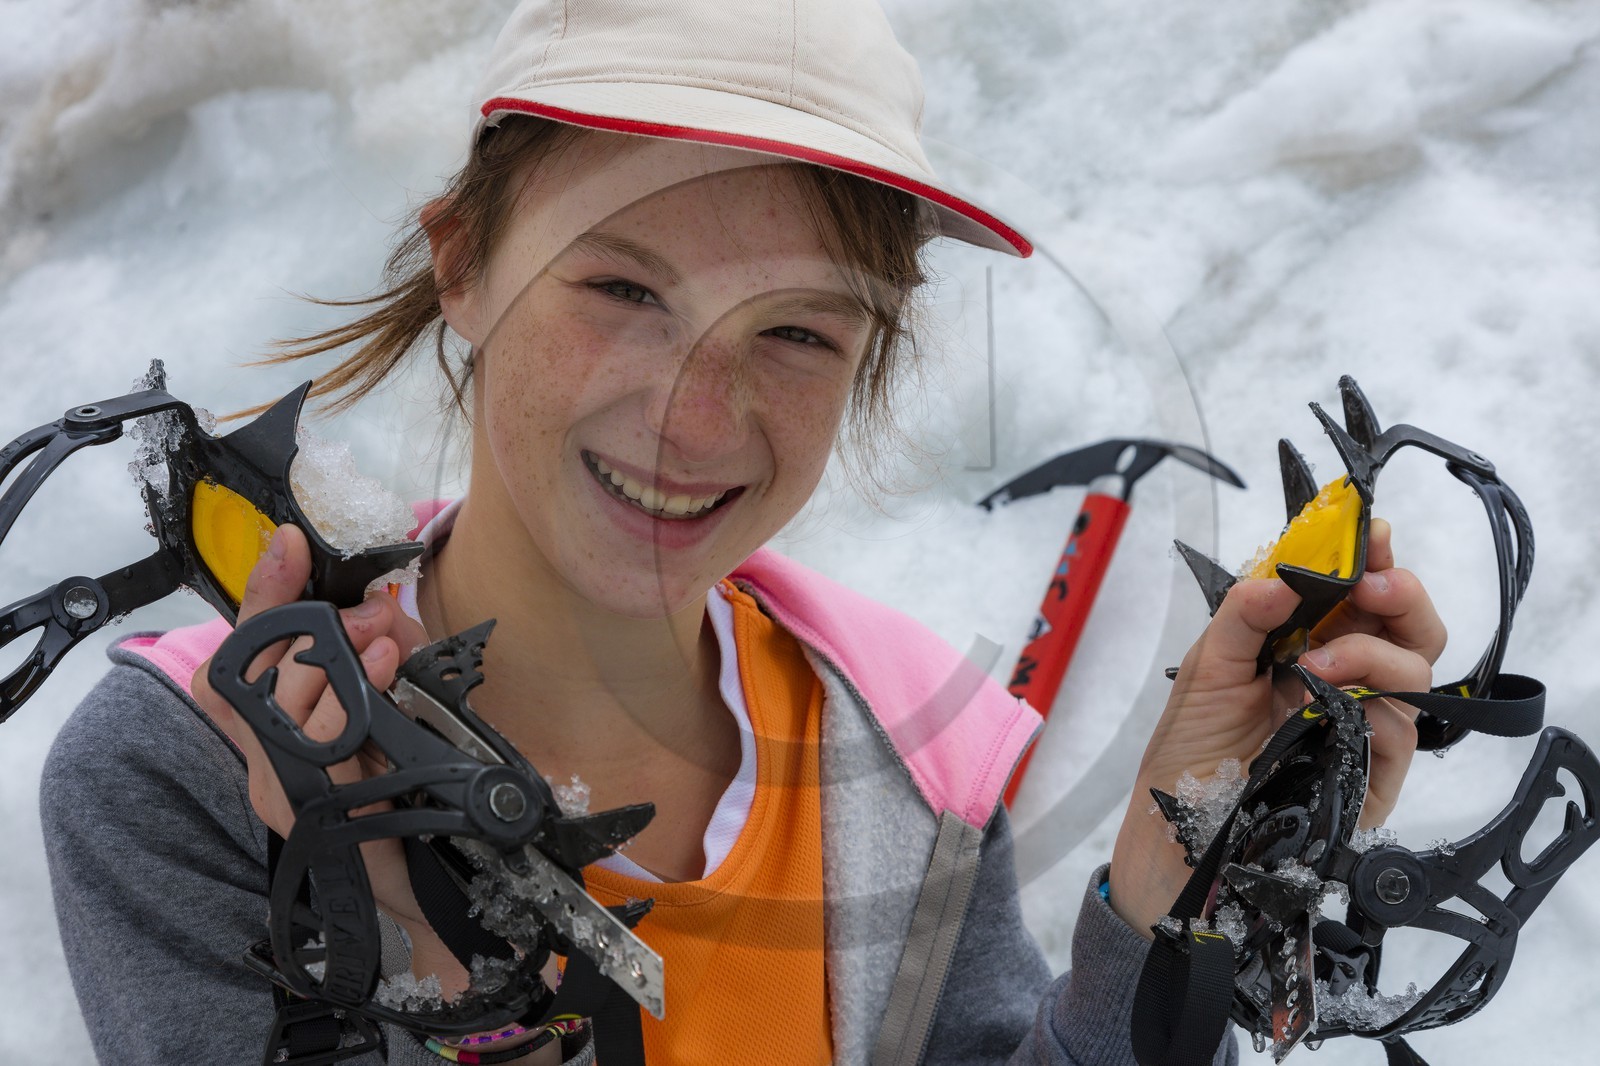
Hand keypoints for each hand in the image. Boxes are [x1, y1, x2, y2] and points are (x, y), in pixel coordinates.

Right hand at [191, 524, 469, 990]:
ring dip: (336, 661)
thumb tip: (380, 606)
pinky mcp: (305, 813)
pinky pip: (312, 746)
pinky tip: (379, 677)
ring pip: (280, 701)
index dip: (260, 595)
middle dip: (313, 628)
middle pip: (255, 668)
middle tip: (371, 615)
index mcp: (279, 726)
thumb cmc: (417, 792)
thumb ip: (387, 652)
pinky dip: (345, 704)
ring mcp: (278, 788)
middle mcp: (264, 757)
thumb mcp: (404, 704)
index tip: (285, 543)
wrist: (441, 876)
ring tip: (385, 645)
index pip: (246, 651)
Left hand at [1107, 519, 1446, 936]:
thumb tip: (1282, 577)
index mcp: (1309, 643)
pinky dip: (1375, 708)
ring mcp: (1363, 725)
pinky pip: (1404, 732)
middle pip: (1409, 626)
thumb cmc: (1192, 748)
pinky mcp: (1372, 775)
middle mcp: (1346, 679)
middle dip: (1399, 593)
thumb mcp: (1207, 668)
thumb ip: (1241, 617)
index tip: (1368, 533)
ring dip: (1375, 650)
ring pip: (1416, 671)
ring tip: (1319, 661)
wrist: (1179, 826)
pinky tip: (1331, 702)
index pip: (1361, 593)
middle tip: (1373, 584)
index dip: (1372, 559)